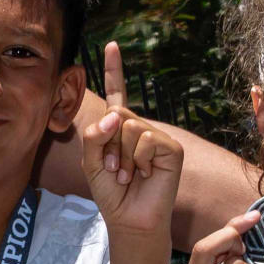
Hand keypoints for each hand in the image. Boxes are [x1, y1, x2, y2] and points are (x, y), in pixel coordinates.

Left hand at [83, 45, 185, 246]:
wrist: (129, 219)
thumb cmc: (111, 193)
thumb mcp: (91, 163)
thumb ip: (94, 136)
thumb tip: (114, 116)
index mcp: (119, 129)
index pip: (116, 95)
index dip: (113, 70)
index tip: (111, 45)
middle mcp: (140, 129)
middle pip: (117, 114)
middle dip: (108, 143)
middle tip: (113, 168)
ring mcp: (157, 137)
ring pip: (130, 126)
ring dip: (121, 155)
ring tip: (128, 174)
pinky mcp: (172, 148)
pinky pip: (147, 139)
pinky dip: (138, 158)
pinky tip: (143, 174)